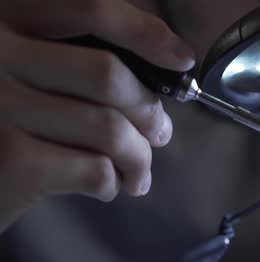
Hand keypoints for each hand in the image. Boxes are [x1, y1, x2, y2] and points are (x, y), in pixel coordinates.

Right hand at [0, 0, 194, 231]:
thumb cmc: (10, 119)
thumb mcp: (31, 68)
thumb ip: (79, 55)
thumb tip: (167, 61)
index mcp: (7, 16)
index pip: (88, 8)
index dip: (144, 31)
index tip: (181, 58)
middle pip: (107, 75)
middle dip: (149, 112)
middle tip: (160, 133)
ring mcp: (0, 105)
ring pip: (108, 129)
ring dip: (138, 157)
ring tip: (138, 173)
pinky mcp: (11, 160)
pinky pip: (94, 169)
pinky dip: (112, 183)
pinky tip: (107, 186)